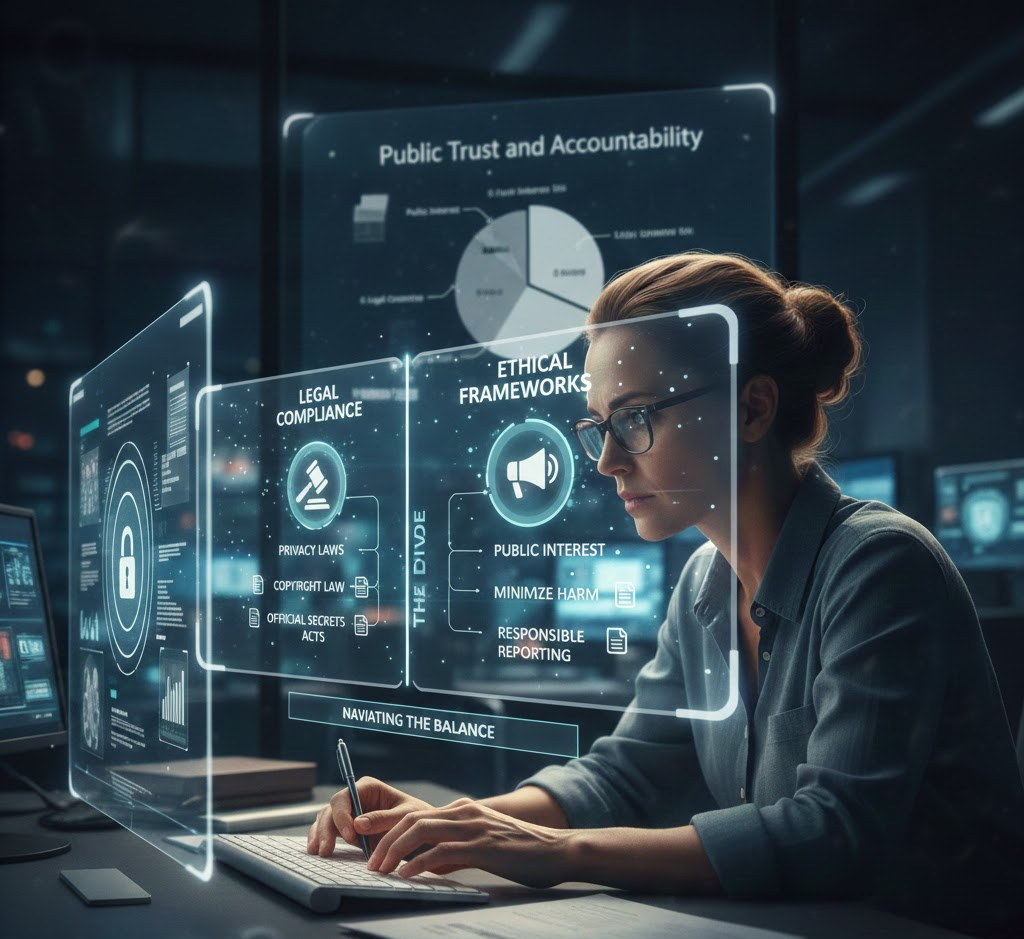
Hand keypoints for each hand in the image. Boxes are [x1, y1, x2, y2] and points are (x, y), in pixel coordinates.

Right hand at [307, 777, 431, 855]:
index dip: (342, 815)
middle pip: (332, 809)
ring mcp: (349, 813)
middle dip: (326, 829)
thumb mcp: (405, 817)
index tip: (349, 836)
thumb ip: (383, 819)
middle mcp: (355, 798)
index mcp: (368, 788)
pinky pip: (328, 831)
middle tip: (326, 851)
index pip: (345, 797)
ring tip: (319, 852)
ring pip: (326, 820)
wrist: (420, 833)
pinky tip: (316, 851)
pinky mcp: (346, 829)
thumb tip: (358, 824)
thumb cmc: (416, 819)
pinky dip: (320, 839)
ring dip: (319, 835)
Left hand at [367, 798, 571, 887]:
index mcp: (464, 810)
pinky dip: (419, 863)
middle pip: (412, 820)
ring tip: (380, 869)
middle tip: (369, 861)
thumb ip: (457, 849)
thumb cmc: (523, 851)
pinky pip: (442, 851)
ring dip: (395, 850)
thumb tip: (427, 864)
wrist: (558, 850)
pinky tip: (406, 874)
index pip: (417, 814)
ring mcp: (474, 827)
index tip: (370, 843)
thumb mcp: (483, 844)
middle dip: (385, 839)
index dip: (390, 827)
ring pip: (422, 830)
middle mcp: (465, 812)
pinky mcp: (483, 845)